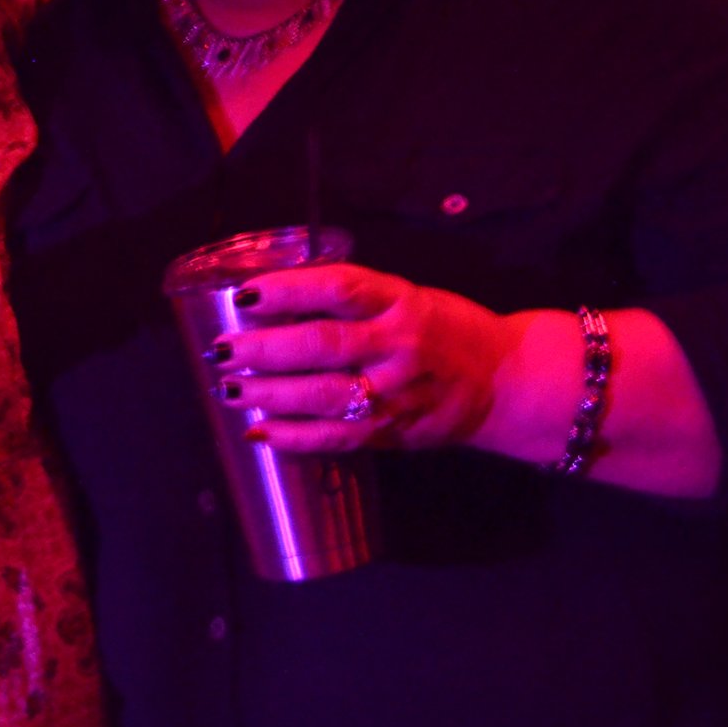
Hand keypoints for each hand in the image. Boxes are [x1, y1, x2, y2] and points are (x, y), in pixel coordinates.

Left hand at [212, 263, 523, 453]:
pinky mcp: (392, 431)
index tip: (245, 294)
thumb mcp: (408, 298)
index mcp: (400, 302)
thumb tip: (276, 301)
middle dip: (265, 349)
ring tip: (230, 390)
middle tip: (222, 350)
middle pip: (323, 345)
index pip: (339, 288)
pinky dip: (293, 437)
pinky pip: (335, 438)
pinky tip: (260, 431)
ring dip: (271, 394)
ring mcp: (395, 393)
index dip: (289, 289)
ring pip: (324, 395)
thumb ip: (355, 301)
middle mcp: (398, 345)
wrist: (506, 382)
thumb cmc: (447, 330)